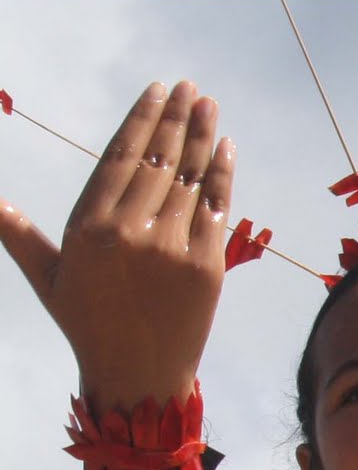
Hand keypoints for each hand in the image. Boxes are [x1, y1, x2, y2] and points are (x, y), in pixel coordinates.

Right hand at [0, 80, 233, 401]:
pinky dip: (222, 175)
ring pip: (190, 178)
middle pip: (160, 159)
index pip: (121, 156)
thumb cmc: (90, 328)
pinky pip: (216, 210)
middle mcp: (132, 233)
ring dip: (203, 136)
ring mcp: (173, 250)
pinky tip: (224, 147)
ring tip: (208, 106)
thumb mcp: (48, 278)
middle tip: (188, 89)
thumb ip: (19, 234)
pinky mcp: (206, 268)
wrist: (139, 381)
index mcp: (91, 229)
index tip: (156, 92)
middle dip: (176, 118)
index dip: (142, 119)